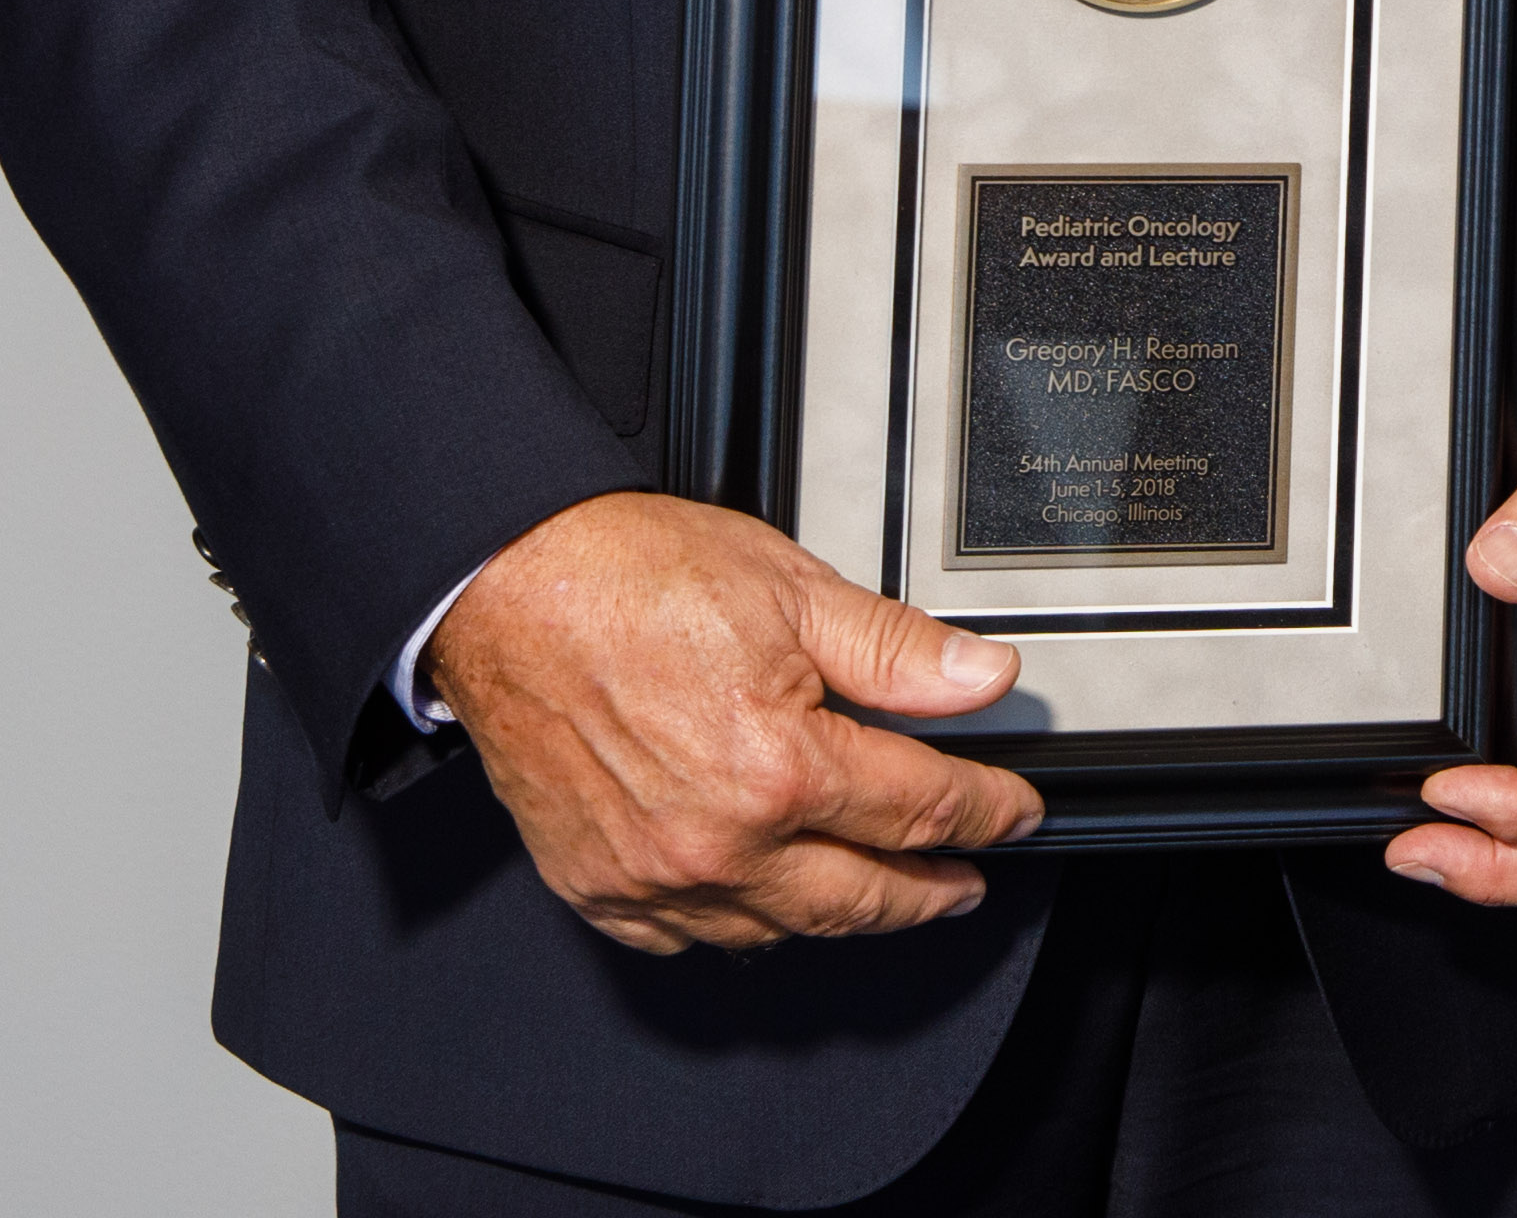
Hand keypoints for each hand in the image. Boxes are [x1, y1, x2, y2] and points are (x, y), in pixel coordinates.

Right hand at [426, 488, 1039, 953]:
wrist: (503, 588)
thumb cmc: (626, 578)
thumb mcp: (791, 589)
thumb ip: (895, 651)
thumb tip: (981, 680)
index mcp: (778, 766)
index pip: (921, 809)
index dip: (985, 811)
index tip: (1013, 811)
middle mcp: (718, 840)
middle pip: (862, 895)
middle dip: (931, 890)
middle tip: (966, 878)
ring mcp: (654, 876)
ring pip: (780, 929)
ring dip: (844, 914)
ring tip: (884, 891)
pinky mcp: (599, 887)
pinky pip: (690, 938)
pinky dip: (742, 926)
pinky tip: (769, 902)